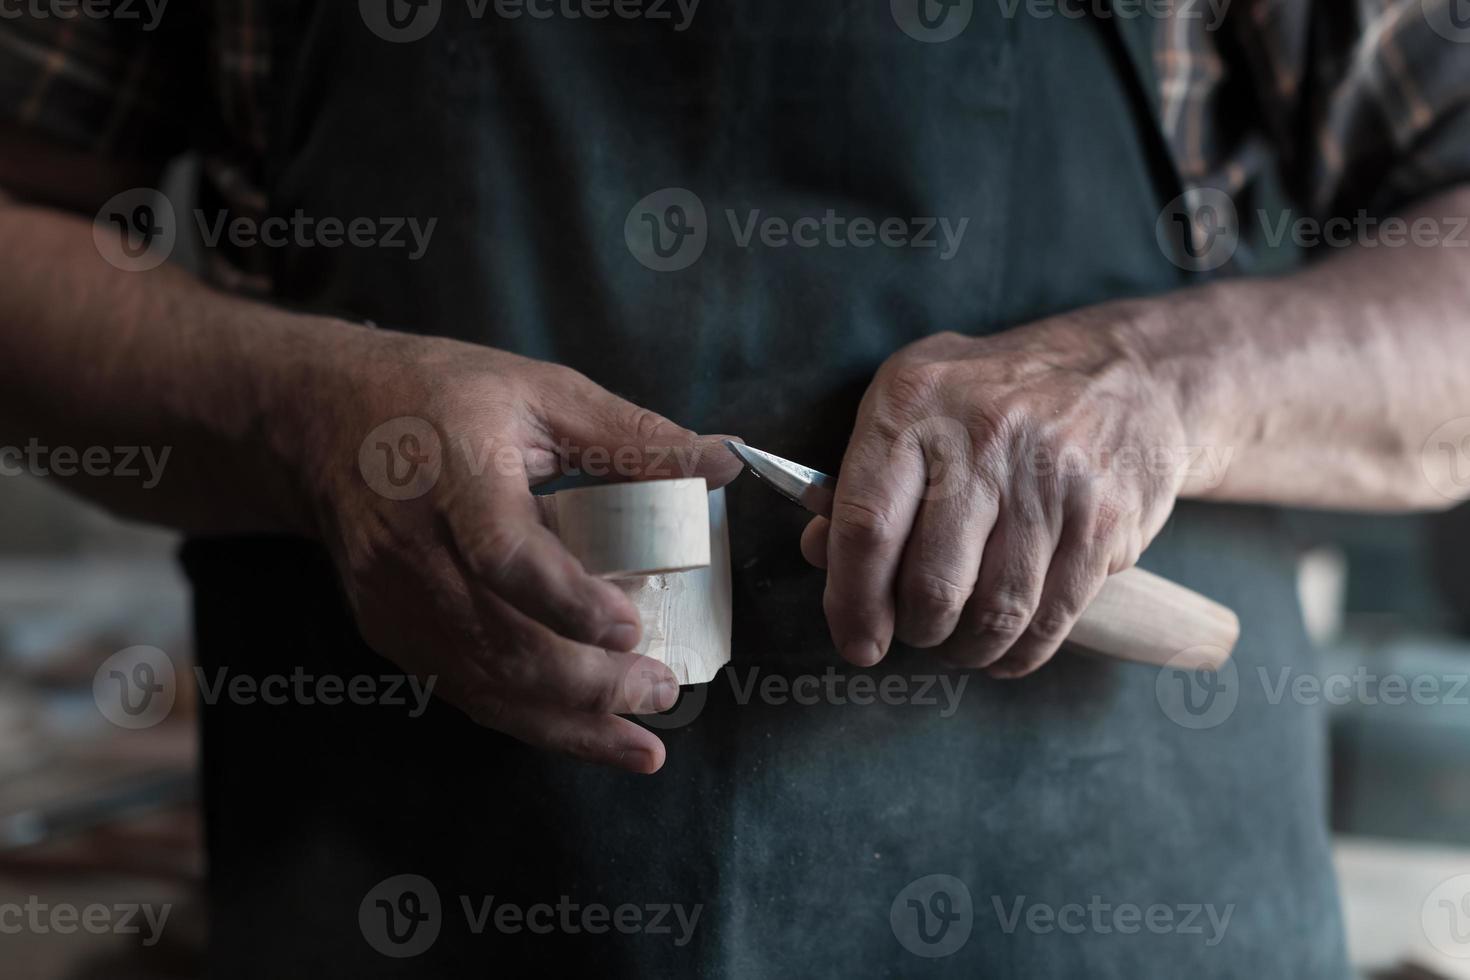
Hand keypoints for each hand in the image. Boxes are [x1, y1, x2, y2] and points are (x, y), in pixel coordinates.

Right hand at [297, 327, 740, 771]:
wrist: (320, 422)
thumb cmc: (441, 396)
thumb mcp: (541, 391)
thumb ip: (632, 436)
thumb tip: (723, 461)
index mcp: (454, 474)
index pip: (503, 554)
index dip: (568, 602)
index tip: (630, 628)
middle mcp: (412, 546)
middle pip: (500, 639)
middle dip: (589, 684)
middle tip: (661, 691)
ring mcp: (393, 597)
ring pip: (481, 682)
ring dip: (566, 723)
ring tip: (640, 742)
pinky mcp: (388, 628)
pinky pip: (461, 688)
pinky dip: (526, 718)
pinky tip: (582, 732)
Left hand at [802, 308, 1188, 676]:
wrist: (1128, 372)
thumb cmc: (996, 395)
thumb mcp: (914, 403)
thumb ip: (861, 477)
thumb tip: (820, 554)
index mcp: (915, 403)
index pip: (867, 524)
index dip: (853, 601)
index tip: (855, 641)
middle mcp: (984, 437)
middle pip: (933, 582)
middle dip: (916, 630)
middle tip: (914, 631)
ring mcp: (1051, 480)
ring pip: (996, 611)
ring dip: (968, 648)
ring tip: (958, 642)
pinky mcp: (1105, 519)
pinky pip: (1051, 617)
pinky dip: (1019, 651)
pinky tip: (1003, 647)